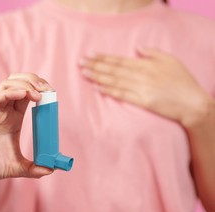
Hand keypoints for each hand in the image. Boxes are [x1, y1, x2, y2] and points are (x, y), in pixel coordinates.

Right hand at [0, 73, 53, 180]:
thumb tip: (51, 170)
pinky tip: (24, 94)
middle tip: (48, 90)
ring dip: (26, 83)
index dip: (41, 89)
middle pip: (20, 83)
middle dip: (36, 81)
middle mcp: (4, 110)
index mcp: (14, 118)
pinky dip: (11, 92)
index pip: (29, 94)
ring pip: (9, 84)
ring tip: (39, 93)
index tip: (53, 94)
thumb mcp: (15, 167)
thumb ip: (32, 169)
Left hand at [79, 48, 211, 127]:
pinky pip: (123, 95)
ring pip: (115, 81)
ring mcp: (142, 88)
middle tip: (80, 63)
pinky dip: (109, 91)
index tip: (90, 55)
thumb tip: (137, 48)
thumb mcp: (170, 60)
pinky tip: (98, 88)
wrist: (192, 103)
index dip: (103, 58)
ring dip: (98, 77)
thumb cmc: (182, 81)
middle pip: (114, 70)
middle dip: (96, 66)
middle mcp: (142, 75)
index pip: (120, 60)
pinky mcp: (143, 101)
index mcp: (146, 64)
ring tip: (85, 74)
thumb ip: (153, 53)